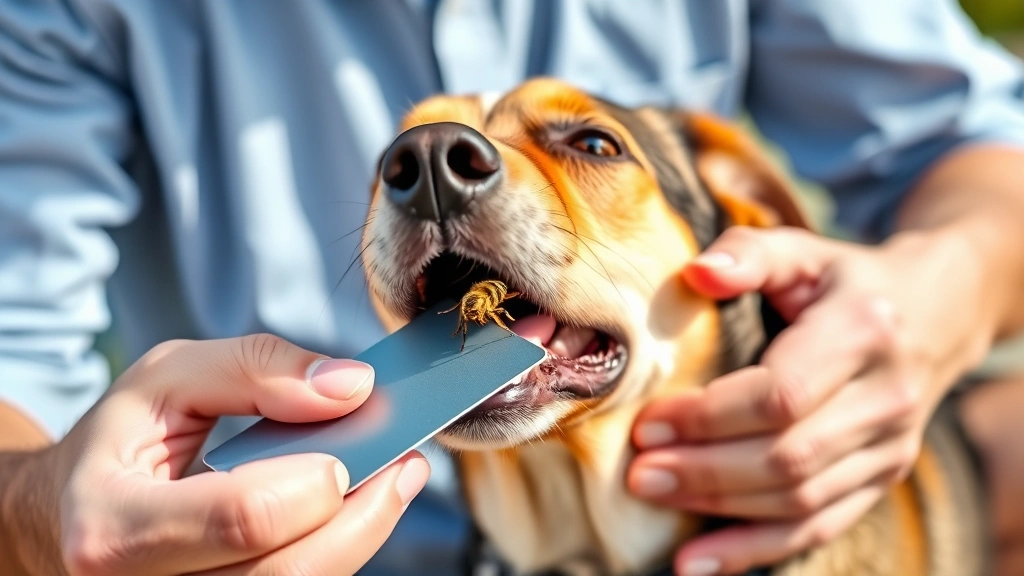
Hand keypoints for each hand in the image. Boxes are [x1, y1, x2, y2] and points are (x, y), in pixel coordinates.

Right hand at [19, 334, 429, 575]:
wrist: (69, 516)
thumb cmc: (120, 443)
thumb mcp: (166, 377)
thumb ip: (257, 369)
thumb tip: (351, 386)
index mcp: (115, 527)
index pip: (245, 517)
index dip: (318, 479)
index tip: (357, 436)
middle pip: (290, 570)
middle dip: (366, 513)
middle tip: (408, 462)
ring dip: (362, 534)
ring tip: (391, 480)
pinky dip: (336, 550)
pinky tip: (351, 510)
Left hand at [626, 226, 992, 575]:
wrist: (934, 314)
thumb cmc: (844, 280)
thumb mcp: (802, 251)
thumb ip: (748, 253)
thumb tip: (695, 273)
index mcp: (863, 333)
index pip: (781, 394)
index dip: (709, 417)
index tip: (648, 423)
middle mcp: (887, 398)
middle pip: (788, 457)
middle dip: (705, 471)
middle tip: (638, 473)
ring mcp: (890, 447)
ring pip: (800, 500)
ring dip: (721, 510)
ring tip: (654, 498)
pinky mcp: (882, 479)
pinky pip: (819, 528)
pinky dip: (756, 550)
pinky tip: (699, 561)